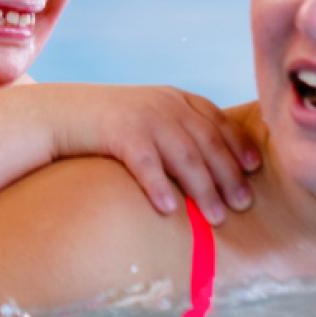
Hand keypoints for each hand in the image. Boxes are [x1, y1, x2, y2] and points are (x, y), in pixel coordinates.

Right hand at [43, 85, 260, 223]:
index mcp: (176, 99)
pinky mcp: (118, 132)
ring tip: (216, 217)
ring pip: (184, 155)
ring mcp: (143, 116)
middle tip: (243, 205)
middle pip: (207, 141)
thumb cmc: (111, 126)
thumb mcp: (150, 117)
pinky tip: (170, 209)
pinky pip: (145, 163)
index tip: (253, 168)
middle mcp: (165, 104)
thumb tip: (215, 172)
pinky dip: (159, 185)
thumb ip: (180, 132)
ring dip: (203, 188)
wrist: (62, 113)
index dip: (238, 144)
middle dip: (228, 174)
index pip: (217, 121)